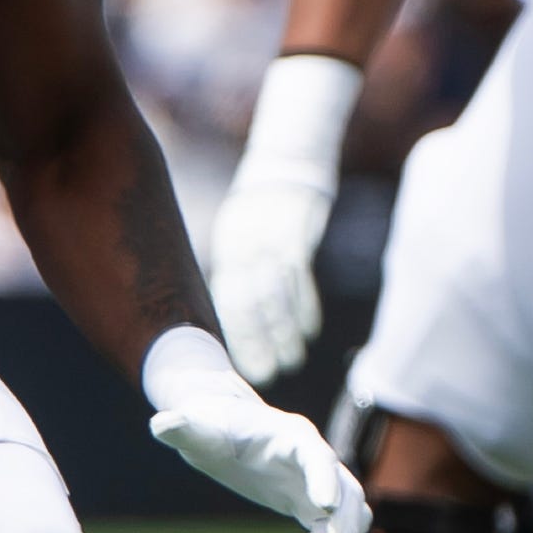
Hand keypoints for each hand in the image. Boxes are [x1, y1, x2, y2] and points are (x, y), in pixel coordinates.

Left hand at [143, 327, 371, 532]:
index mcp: (292, 435)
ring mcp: (318, 483)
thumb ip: (182, 426)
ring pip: (349, 517)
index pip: (317, 455)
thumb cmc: (211, 423)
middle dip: (343, 530)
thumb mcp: (196, 425)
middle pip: (348, 494)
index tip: (326, 508)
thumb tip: (162, 425)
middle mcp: (315, 458)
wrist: (223, 427)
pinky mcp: (310, 504)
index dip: (324, 479)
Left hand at [207, 54, 360, 384]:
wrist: (290, 156)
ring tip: (290, 361)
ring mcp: (270, 237)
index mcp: (227, 246)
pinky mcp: (298, 230)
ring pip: (273, 293)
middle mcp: (243, 243)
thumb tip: (236, 316)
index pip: (225, 298)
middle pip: (246, 301)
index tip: (240, 367)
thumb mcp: (242, 233)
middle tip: (265, 375)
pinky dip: (304, 305)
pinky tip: (307, 331)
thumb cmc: (265, 204)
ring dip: (282, 331)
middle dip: (256, 341)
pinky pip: (298, 275)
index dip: (234, 335)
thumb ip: (240, 270)